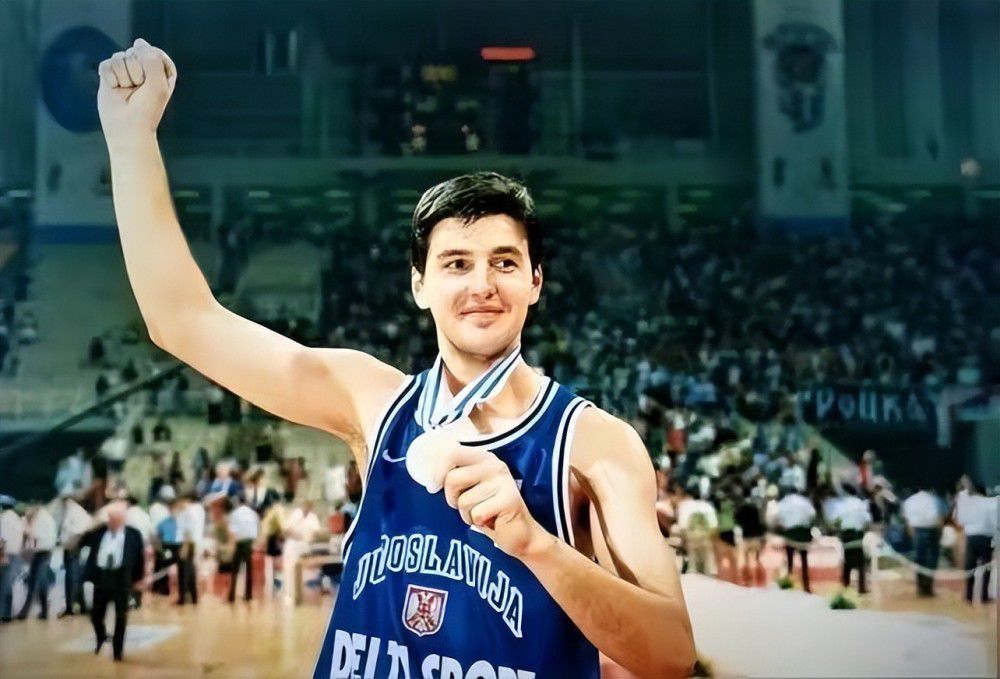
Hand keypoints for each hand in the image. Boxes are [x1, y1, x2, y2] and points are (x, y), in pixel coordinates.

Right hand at [97, 38, 176, 148]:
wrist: (127, 128)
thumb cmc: (147, 110)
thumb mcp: (158, 84)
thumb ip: (152, 59)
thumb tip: (139, 42)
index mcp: (160, 70)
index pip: (154, 52)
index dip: (150, 65)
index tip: (152, 81)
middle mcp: (143, 68)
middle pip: (134, 52)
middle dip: (136, 71)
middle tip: (138, 90)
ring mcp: (125, 70)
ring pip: (119, 57)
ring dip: (123, 76)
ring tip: (127, 91)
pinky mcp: (109, 75)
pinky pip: (106, 64)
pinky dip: (110, 78)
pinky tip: (115, 89)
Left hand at [413, 430, 548, 558]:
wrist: (518, 534)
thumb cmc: (487, 510)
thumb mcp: (469, 488)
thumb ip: (453, 476)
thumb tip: (427, 476)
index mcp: (483, 457)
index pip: (451, 452)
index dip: (437, 470)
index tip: (434, 487)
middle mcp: (494, 465)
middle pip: (452, 479)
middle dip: (451, 498)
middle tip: (465, 505)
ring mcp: (503, 481)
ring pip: (463, 500)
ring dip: (467, 514)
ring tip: (482, 513)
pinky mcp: (509, 500)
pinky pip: (476, 514)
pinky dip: (478, 522)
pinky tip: (490, 520)